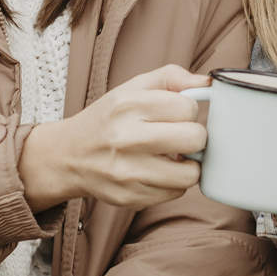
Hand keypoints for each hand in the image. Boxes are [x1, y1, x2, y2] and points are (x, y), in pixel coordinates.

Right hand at [20, 65, 208, 210]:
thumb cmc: (107, 119)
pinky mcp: (130, 198)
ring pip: (190, 174)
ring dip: (188, 165)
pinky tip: (158, 171)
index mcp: (127, 105)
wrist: (68, 156)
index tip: (175, 114)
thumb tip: (209, 83)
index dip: (188, 110)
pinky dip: (173, 183)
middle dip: (194, 137)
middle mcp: (125, 138)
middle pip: (194, 139)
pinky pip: (175, 193)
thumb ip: (171, 78)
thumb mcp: (131, 88)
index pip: (188, 106)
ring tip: (173, 157)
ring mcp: (127, 172)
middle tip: (180, 136)